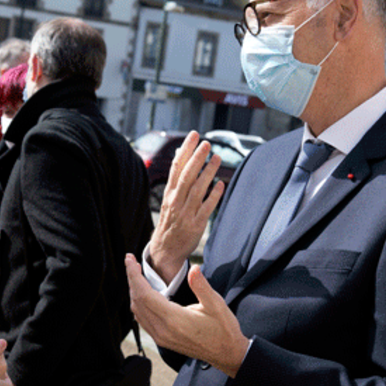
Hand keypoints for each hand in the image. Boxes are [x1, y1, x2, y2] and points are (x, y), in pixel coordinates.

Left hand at [125, 254, 248, 377]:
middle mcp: (163, 330)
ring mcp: (161, 337)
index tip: (130, 260)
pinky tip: (143, 295)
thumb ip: (201, 286)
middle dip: (132, 280)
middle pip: (137, 302)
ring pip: (137, 312)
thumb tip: (194, 268)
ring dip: (134, 292)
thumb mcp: (216, 304)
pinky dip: (139, 305)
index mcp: (174, 319)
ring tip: (136, 276)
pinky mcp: (162, 341)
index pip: (144, 294)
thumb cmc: (223, 330)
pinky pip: (143, 321)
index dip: (134, 275)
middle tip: (131, 262)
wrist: (226, 354)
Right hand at [147, 132, 224, 281]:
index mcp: (170, 193)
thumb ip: (177, 176)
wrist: (165, 249)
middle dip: (196, 158)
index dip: (186, 150)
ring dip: (207, 173)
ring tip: (217, 157)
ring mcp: (186, 213)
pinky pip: (206, 208)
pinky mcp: (196, 225)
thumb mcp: (170, 197)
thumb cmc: (170, 219)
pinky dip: (213, 196)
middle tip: (206, 143)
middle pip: (187, 176)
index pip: (177, 167)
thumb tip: (181, 152)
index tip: (194, 135)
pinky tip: (221, 184)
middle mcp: (176, 201)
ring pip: (197, 189)